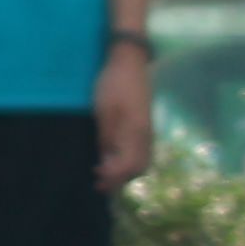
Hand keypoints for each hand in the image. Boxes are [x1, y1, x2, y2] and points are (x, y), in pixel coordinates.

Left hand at [96, 45, 159, 189]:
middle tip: (99, 183)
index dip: (113, 178)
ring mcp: (147, 129)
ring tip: (105, 173)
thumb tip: (106, 161)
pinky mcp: (145, 124)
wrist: (129, 62)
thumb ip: (106, 137)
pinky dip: (129, 161)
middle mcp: (146, 134)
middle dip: (120, 179)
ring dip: (125, 171)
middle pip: (138, 168)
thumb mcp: (103, 111)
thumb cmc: (112, 84)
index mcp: (135, 132)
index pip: (128, 166)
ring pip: (142, 160)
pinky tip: (114, 158)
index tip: (97, 180)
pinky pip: (142, 151)